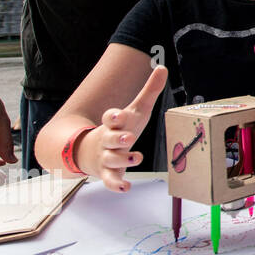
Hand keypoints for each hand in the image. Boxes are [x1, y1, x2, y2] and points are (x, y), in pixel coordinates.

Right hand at [81, 64, 167, 191]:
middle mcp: (107, 140)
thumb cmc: (121, 128)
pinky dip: (116, 184)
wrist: (92, 151)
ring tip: (136, 157)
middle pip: (110, 138)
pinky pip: (110, 180)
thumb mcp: (136, 110)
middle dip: (118, 138)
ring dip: (122, 159)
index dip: (114, 116)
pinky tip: (126, 188)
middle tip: (129, 138)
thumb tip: (162, 67)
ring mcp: (106, 157)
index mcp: (114, 123)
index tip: (119, 114)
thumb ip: (149, 91)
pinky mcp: (108, 173)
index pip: (110, 117)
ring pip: (111, 158)